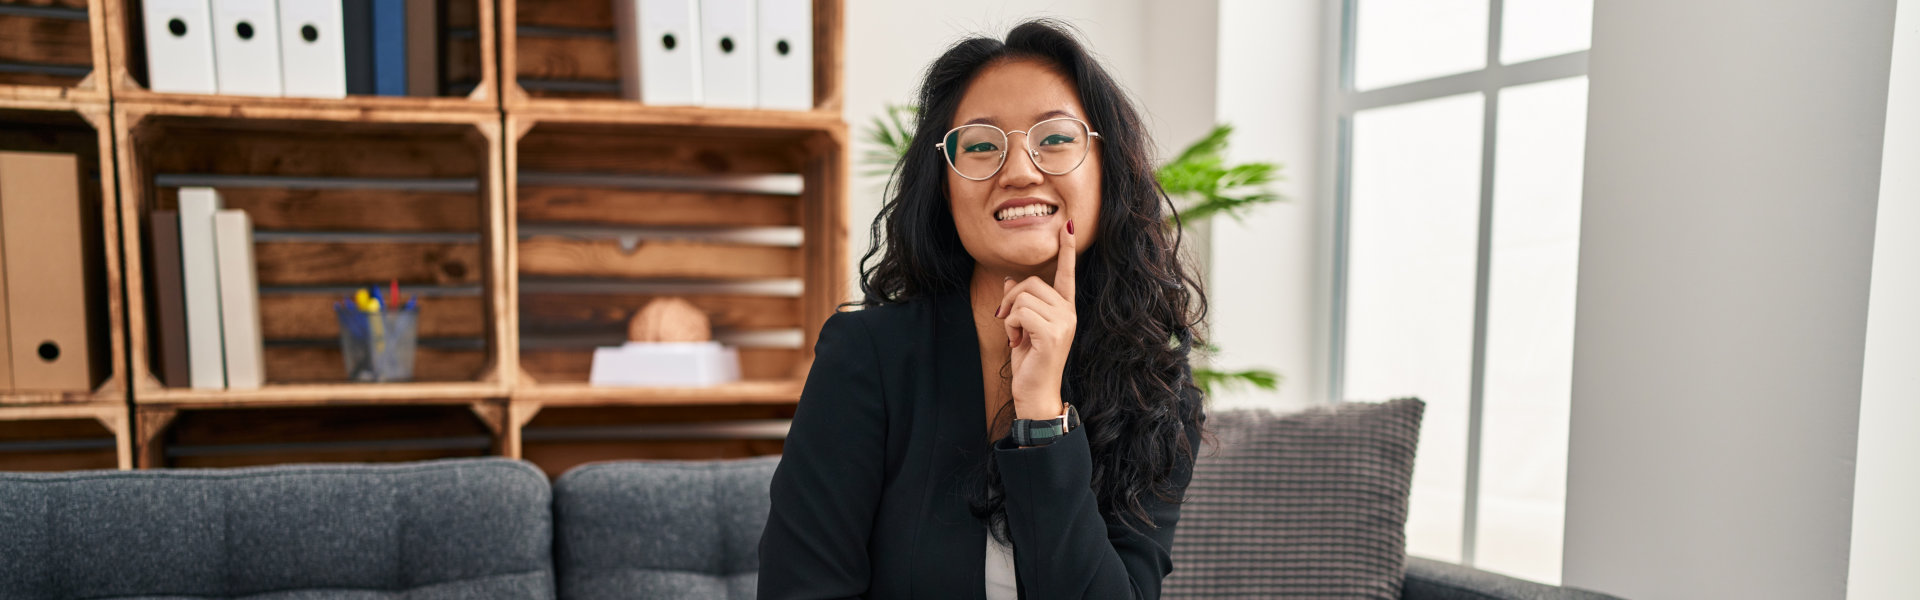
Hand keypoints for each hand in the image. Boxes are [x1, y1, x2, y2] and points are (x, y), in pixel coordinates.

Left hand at [995, 219, 1076, 419]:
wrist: (1035, 393)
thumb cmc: (1029, 362)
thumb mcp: (1021, 328)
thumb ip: (1019, 304)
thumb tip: (1010, 282)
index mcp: (1065, 309)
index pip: (1067, 273)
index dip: (1067, 249)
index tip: (1069, 225)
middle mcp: (1069, 312)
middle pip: (1031, 282)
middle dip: (1011, 300)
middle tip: (1009, 323)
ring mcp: (1064, 322)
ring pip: (1023, 296)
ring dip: (1010, 316)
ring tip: (1016, 337)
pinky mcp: (1053, 333)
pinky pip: (1020, 312)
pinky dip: (1011, 326)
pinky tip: (1018, 343)